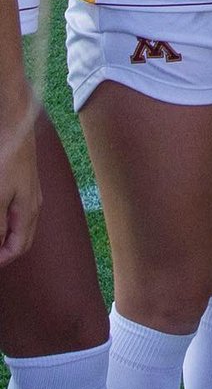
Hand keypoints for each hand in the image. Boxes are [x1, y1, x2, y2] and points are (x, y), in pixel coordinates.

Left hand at [0, 88, 40, 267]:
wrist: (16, 128)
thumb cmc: (8, 160)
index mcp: (29, 211)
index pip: (18, 248)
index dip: (1, 260)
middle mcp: (33, 205)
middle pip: (22, 239)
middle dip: (4, 250)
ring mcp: (29, 194)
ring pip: (19, 225)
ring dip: (4, 235)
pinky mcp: (22, 184)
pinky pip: (16, 212)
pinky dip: (5, 221)